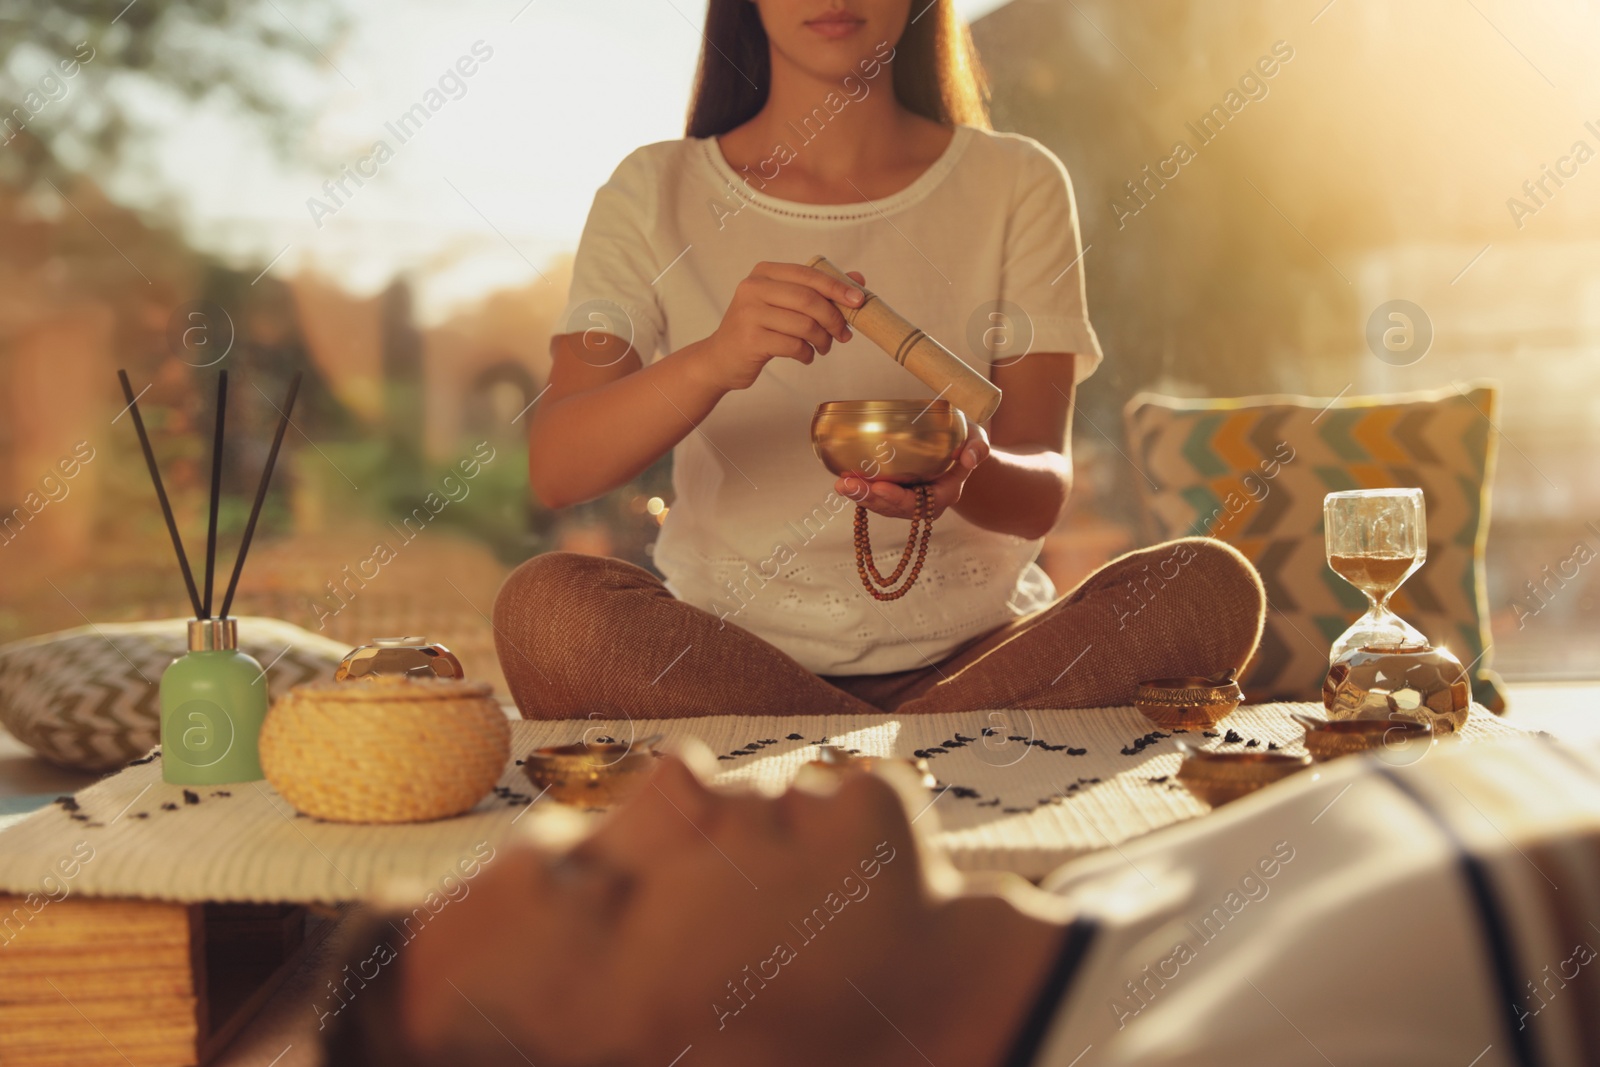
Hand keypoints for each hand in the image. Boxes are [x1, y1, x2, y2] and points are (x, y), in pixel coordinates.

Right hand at [692, 261, 865, 390]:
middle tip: (844, 334)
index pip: (809, 274)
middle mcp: (753, 287)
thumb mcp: (784, 304)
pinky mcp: (751, 340)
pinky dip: (807, 354)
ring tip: (823, 347)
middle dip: (834, 319)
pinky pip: (794, 346)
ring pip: (804, 325)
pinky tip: (805, 356)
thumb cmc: (758, 328)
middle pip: (809, 300)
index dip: (837, 287)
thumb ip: (817, 290)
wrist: (720, 358)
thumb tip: (858, 278)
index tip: (859, 301)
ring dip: (822, 340)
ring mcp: (749, 313)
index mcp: (764, 272)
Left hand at [835, 421, 990, 520]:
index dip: (898, 498)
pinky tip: (843, 479)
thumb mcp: (977, 439)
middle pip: (893, 507)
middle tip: (846, 485)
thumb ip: (978, 447)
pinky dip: (860, 490)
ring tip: (840, 484)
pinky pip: (876, 496)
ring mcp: (908, 500)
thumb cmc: (966, 441)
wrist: (959, 448)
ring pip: (881, 504)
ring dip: (859, 496)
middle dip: (869, 498)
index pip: (919, 503)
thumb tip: (970, 457)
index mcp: (945, 495)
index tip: (880, 488)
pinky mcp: (895, 492)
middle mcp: (924, 504)